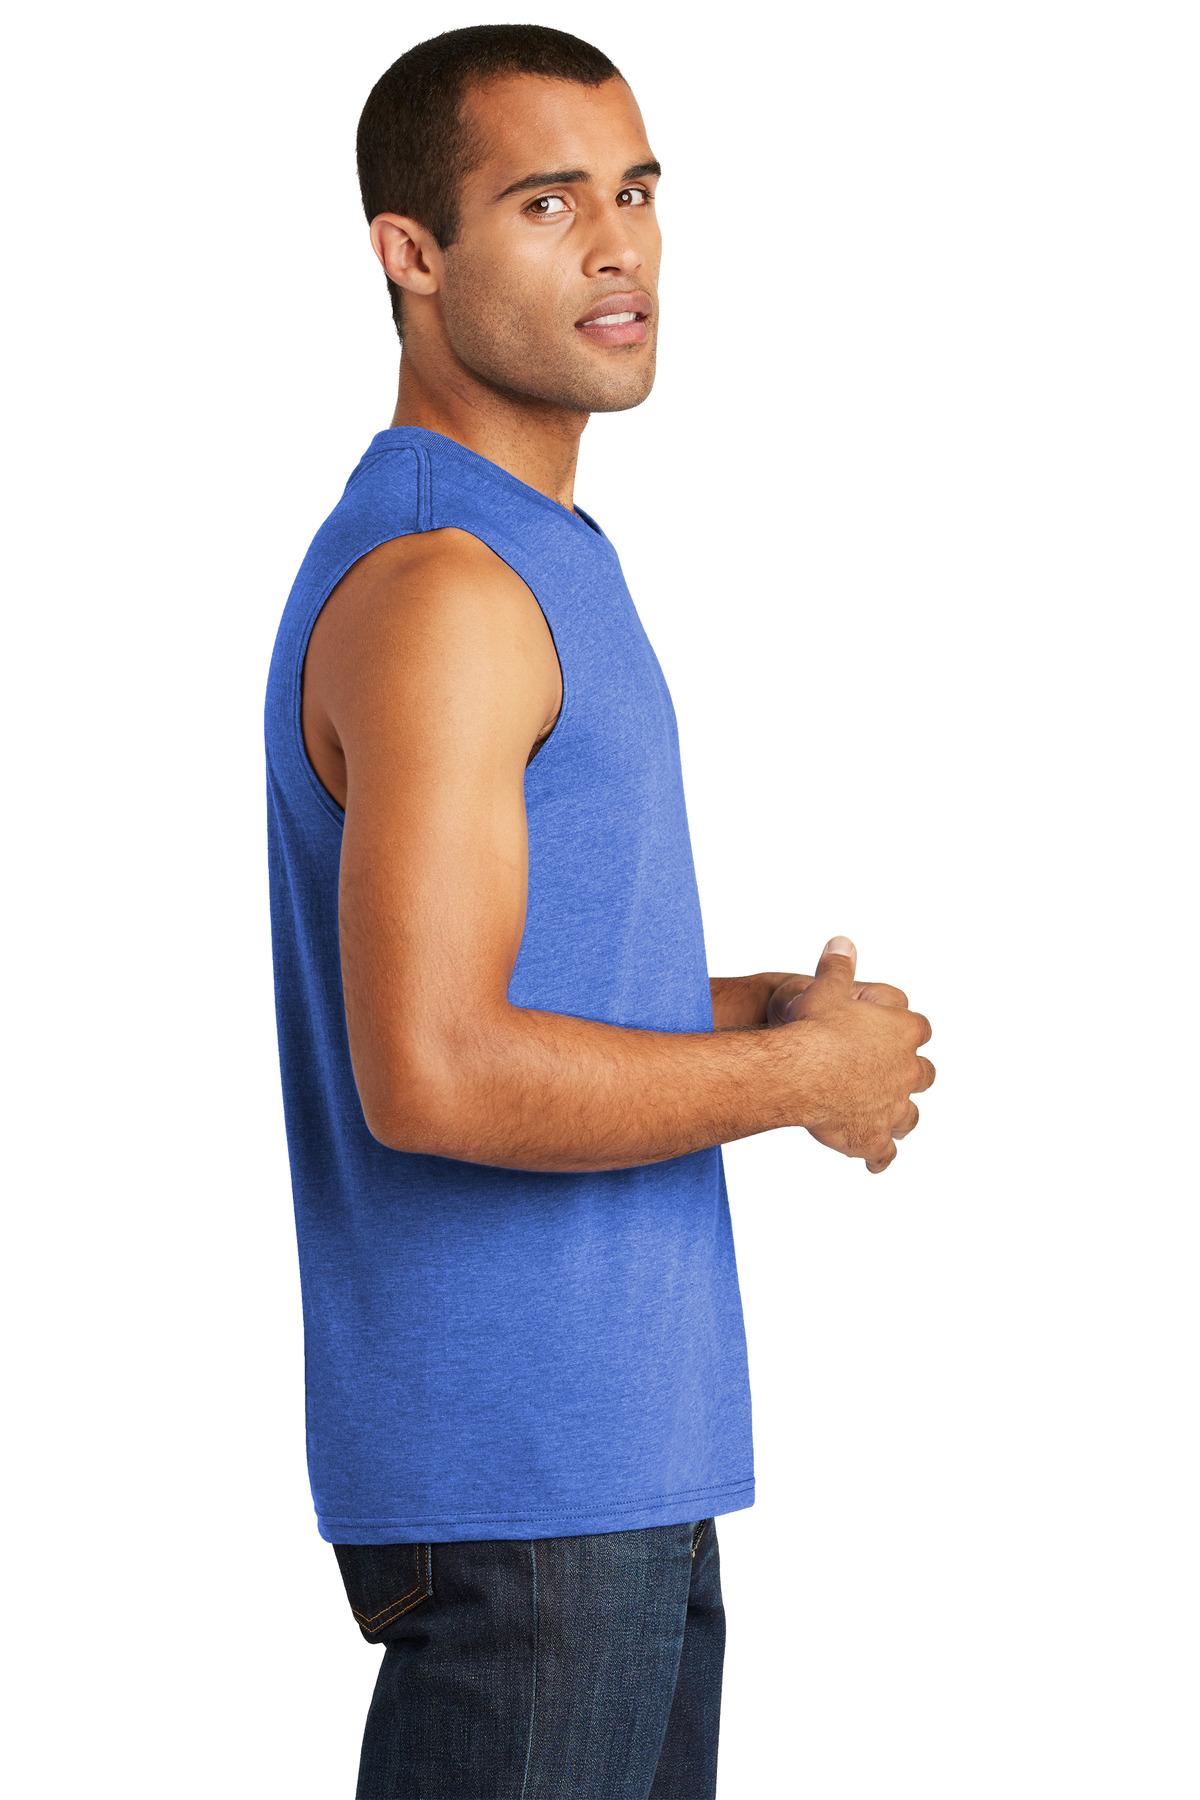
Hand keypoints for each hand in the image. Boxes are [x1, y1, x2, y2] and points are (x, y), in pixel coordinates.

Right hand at [776, 937, 934, 1173]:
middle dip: (911, 1074)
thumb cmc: (815, 1028)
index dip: (906, 1030)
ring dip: (900, 1115)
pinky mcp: (873, 1137)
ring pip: (909, 1116)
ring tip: (888, 1117)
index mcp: (902, 1031)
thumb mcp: (826, 988)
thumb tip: (842, 944)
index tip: (895, 1032)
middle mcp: (907, 1070)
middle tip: (893, 1073)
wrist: (801, 1071)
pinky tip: (874, 1162)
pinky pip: (883, 1153)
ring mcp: (893, 1107)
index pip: (920, 1028)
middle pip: (924, 1074)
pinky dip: (879, 1157)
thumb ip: (838, 968)